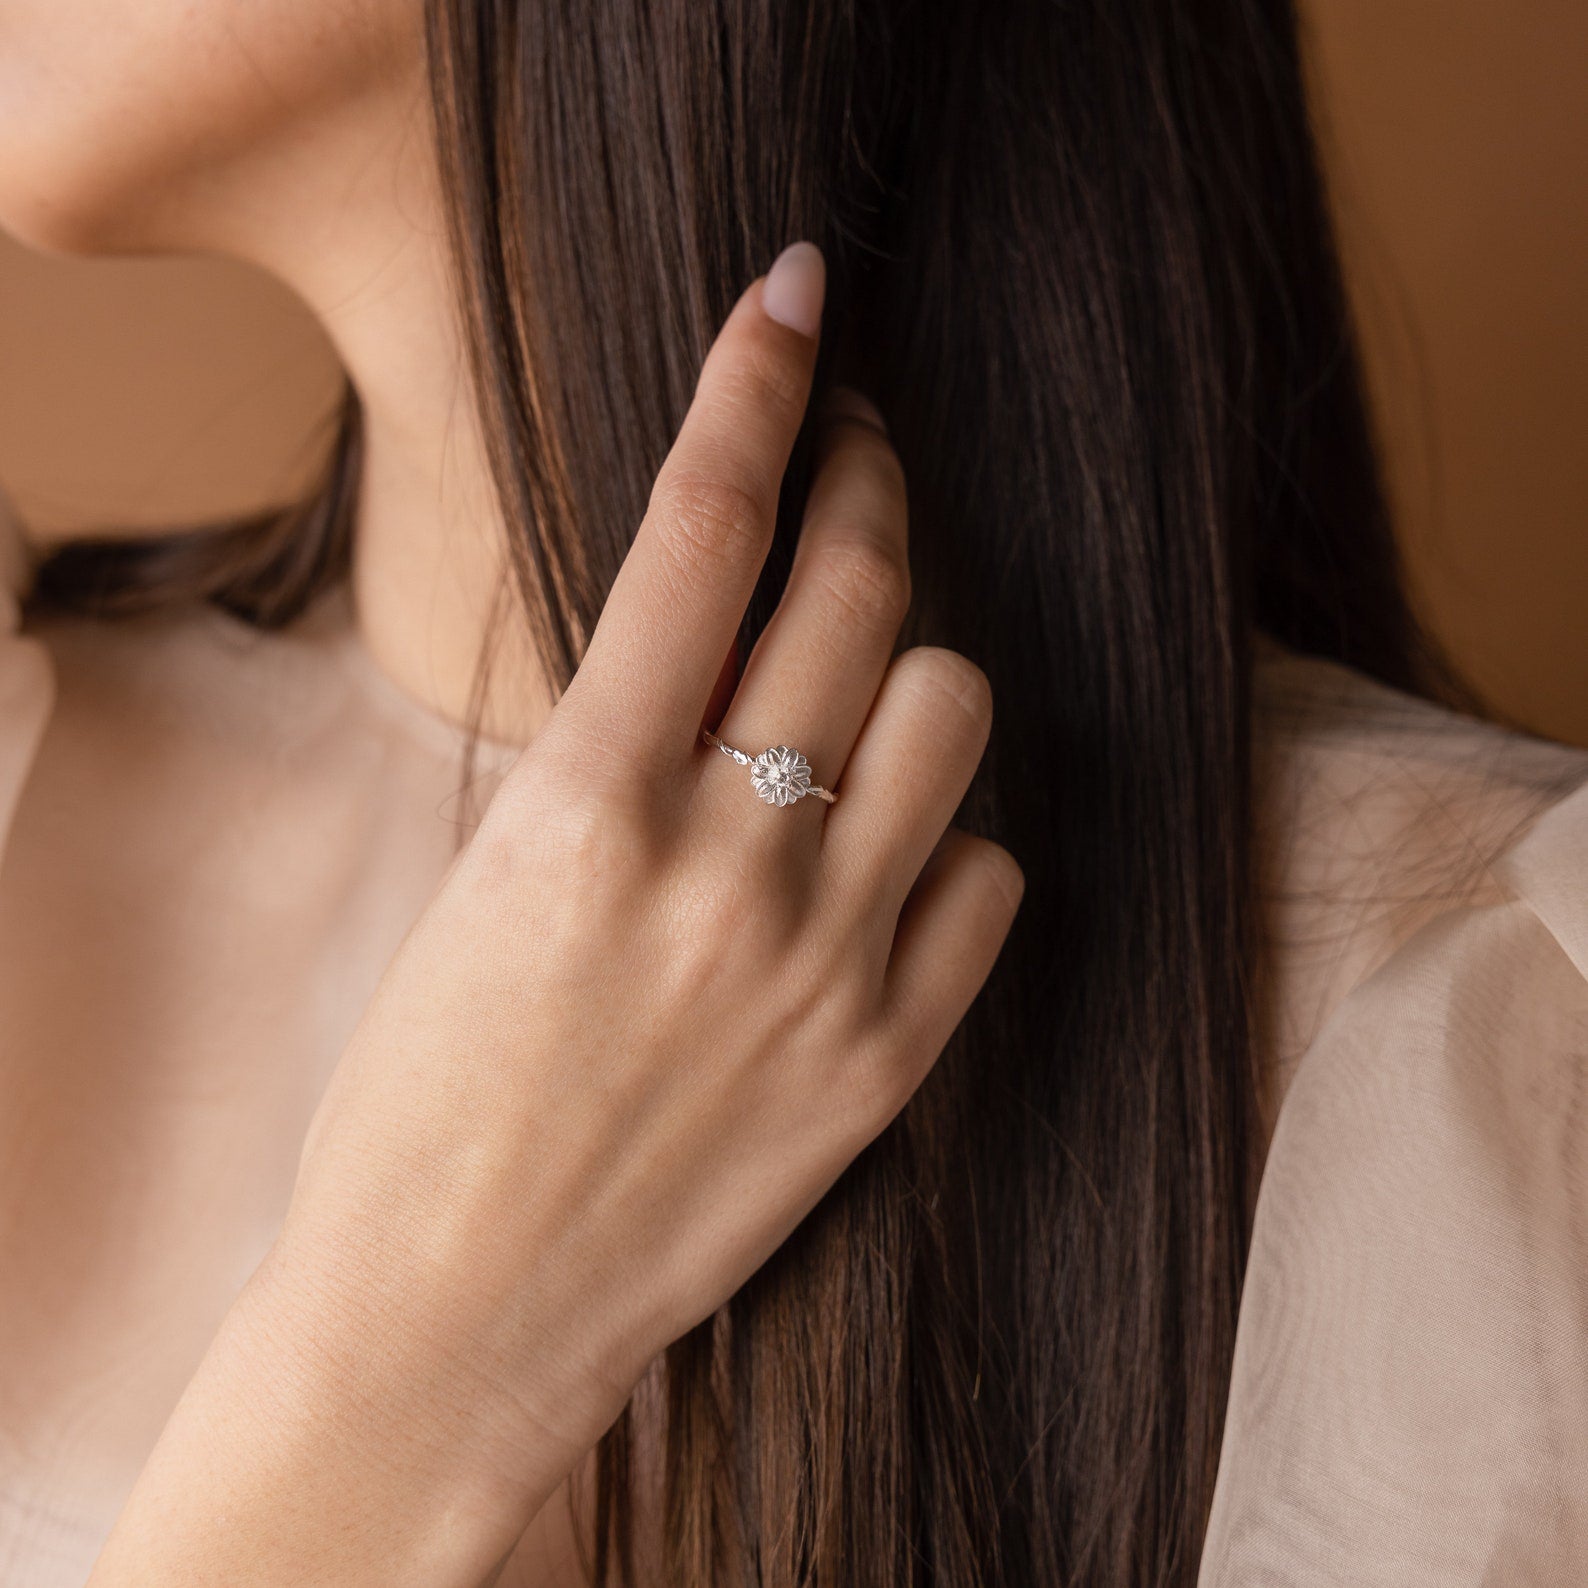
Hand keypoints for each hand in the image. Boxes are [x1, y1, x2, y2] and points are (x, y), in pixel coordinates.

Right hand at [272, 239, 1022, 1532]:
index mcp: (587, 803)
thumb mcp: (489, 879)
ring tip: (864, 708)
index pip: (701, 527)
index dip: (756, 382)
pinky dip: (950, 848)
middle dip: (872, 487)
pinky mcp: (891, 1059)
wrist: (456, 1312)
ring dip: (919, 679)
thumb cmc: (427, 1097)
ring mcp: (827, 963)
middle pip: (866, 590)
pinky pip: (991, 880)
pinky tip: (888, 869)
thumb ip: (615, 755)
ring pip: (959, 714)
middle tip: (861, 465)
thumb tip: (718, 640)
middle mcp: (726, 863)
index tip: (796, 295)